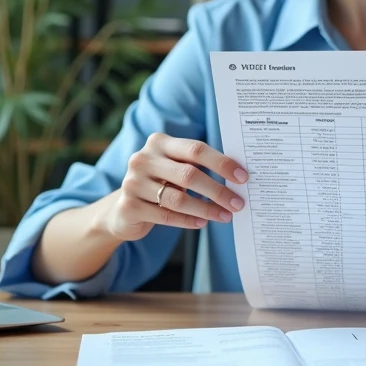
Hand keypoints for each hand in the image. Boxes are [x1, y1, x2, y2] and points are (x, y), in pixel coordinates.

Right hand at [100, 133, 248, 241]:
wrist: (122, 209)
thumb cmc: (159, 184)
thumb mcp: (174, 168)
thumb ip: (197, 166)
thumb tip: (237, 176)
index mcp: (159, 142)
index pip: (196, 149)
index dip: (222, 163)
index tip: (243, 177)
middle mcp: (143, 159)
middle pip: (189, 174)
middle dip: (218, 191)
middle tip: (237, 203)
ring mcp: (132, 182)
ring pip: (178, 199)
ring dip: (206, 209)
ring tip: (224, 216)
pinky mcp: (129, 206)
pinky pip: (166, 216)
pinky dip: (188, 221)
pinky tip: (203, 223)